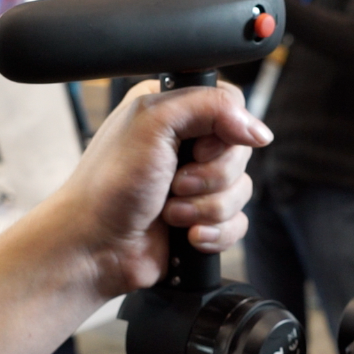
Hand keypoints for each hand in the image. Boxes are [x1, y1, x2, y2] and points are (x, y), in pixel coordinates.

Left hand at [50, 80, 271, 299]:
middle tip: (175, 184)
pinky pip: (238, 223)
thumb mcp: (154, 124)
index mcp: (173, 109)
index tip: (197, 149)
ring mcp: (196, 184)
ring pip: (242, 191)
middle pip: (241, 151)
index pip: (231, 106)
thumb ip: (211, 107)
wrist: (95, 247)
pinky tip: (186, 236)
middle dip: (210, 177)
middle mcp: (187, 143)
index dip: (225, 131)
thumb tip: (258, 129)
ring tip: (170, 213)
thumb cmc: (109, 186)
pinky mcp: (203, 219)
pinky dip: (213, 233)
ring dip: (206, 208)